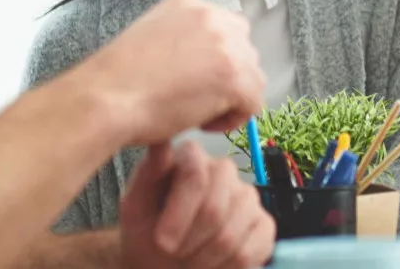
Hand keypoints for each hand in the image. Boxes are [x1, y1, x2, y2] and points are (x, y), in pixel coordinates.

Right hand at [81, 0, 264, 146]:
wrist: (107, 97)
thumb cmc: (119, 80)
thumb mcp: (152, 37)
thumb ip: (182, 40)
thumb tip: (204, 65)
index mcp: (189, 4)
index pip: (226, 30)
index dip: (215, 61)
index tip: (196, 80)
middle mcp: (212, 17)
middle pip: (245, 51)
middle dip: (228, 78)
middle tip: (196, 98)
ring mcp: (226, 44)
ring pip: (252, 78)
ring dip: (230, 100)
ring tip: (196, 112)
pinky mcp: (234, 76)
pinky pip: (252, 104)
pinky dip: (232, 119)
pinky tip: (201, 122)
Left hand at [119, 142, 274, 268]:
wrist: (162, 261)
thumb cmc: (146, 231)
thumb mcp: (135, 206)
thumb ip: (147, 174)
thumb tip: (161, 142)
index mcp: (192, 156)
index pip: (196, 175)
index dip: (179, 214)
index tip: (162, 242)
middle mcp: (224, 170)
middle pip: (215, 208)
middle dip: (189, 241)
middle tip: (172, 254)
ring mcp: (247, 196)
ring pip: (231, 234)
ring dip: (203, 258)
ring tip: (187, 261)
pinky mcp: (264, 224)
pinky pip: (251, 250)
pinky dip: (226, 267)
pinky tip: (211, 265)